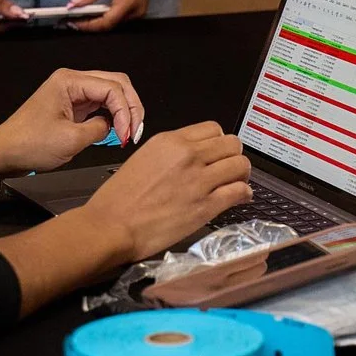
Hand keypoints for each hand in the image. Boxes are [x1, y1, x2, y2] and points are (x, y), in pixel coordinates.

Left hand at [0, 68, 146, 173]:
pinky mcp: (73, 104)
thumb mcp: (70, 140)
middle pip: (116, 83)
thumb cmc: (28, 145)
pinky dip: (113, 115)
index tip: (127, 135)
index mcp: (69, 81)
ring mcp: (72, 92)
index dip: (125, 111)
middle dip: (130, 106)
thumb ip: (100, 129)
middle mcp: (72, 80)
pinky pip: (101, 103)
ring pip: (111, 92)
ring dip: (123, 110)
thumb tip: (114, 126)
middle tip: (135, 131)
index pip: (112, 88)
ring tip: (129, 132)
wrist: (4, 153)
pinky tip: (117, 130)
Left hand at [71, 0, 161, 30]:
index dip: (87, 25)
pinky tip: (94, 11)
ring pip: (114, 22)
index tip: (71, 22)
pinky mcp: (138, 8)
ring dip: (97, 21)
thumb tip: (74, 4)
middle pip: (109, 25)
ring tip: (80, 16)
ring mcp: (138, 11)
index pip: (105, 23)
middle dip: (89, 24)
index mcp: (129, 3)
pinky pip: (119, 17)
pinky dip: (105, 16)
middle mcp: (136, 12)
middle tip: (71, 19)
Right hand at [80, 122, 252, 261]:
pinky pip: (239, 191)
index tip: (218, 153)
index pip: (213, 129)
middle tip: (230, 167)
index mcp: (170, 141)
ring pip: (240, 164)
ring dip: (242, 174)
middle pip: (232, 143)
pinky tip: (239, 197)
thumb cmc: (118, 199)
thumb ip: (170, 154)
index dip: (219, 142)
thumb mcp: (143, 159)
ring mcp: (199, 180)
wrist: (111, 226)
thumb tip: (191, 158)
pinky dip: (244, 194)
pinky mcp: (206, 206)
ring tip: (237, 182)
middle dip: (233, 155)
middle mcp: (188, 155)